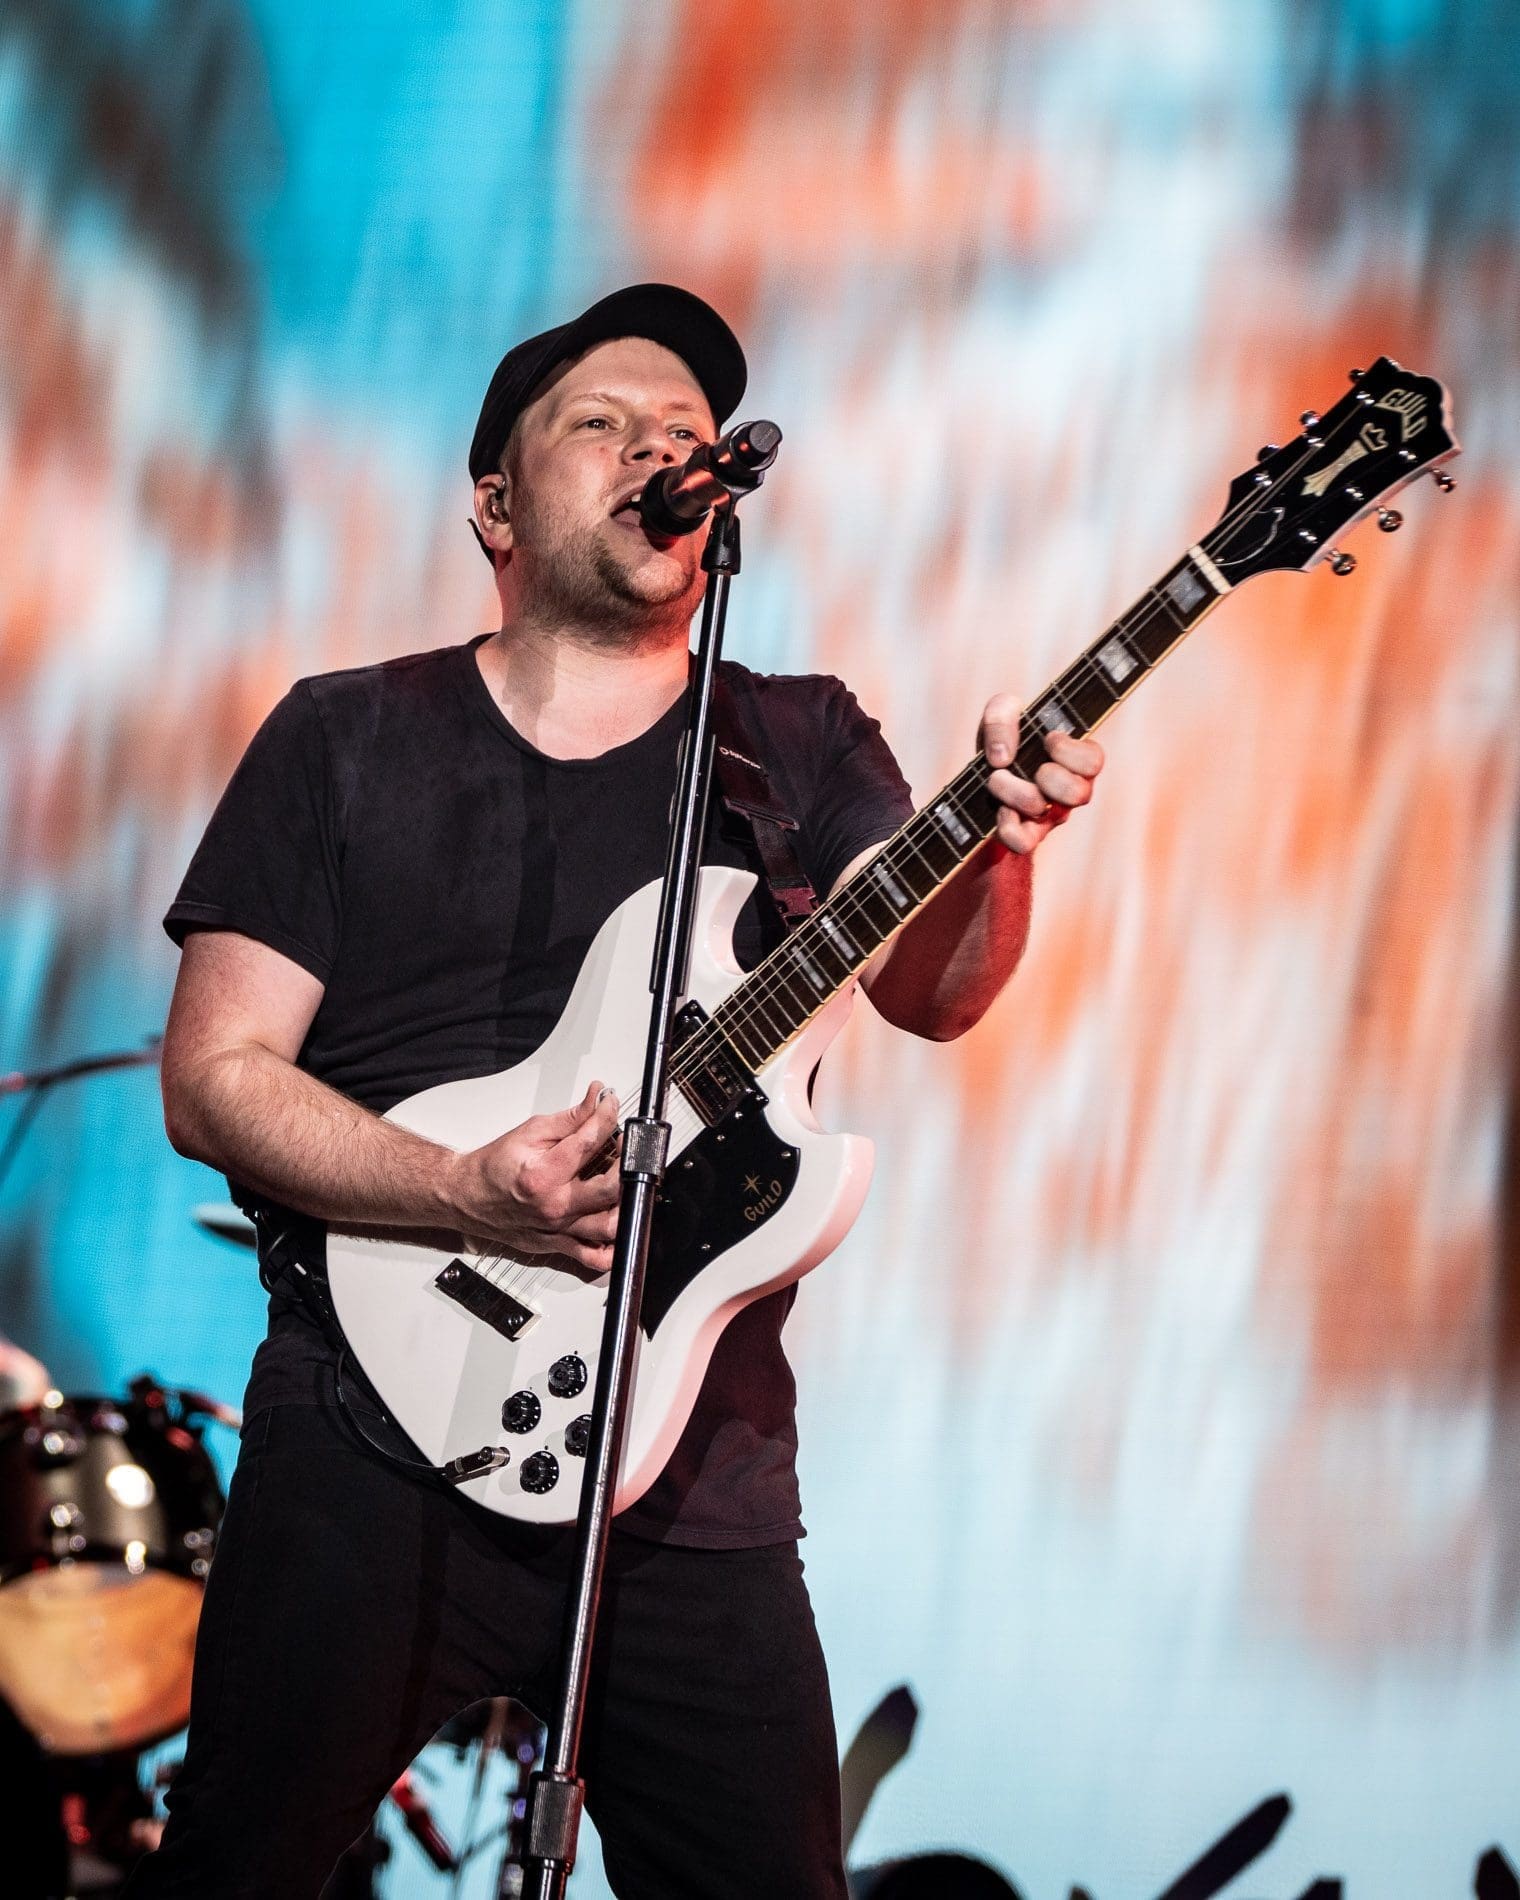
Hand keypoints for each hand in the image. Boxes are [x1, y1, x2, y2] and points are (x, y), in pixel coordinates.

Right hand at [452, 1081, 621, 1270]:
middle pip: (610, 1189)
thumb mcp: (531, 1132)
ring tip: (624, 1184)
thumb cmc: (495, 1167)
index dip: (608, 1116)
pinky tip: (616, 1226)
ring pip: (609, 1226)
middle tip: (625, 1149)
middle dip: (626, 1163)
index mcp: (543, 1174)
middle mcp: (553, 1205)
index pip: (590, 1140)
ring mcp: (558, 1229)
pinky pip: (594, 1258)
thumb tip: (597, 1099)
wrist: (467, 1196)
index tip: (611, 1106)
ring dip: (626, 1204)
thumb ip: (570, 1118)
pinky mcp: (558, 1245)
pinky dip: (612, 1248)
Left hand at [979, 694, 1103, 855]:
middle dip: (1047, 776)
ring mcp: (1050, 815)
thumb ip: (1001, 716)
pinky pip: (1024, 843)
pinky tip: (999, 810)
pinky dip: (1008, 826)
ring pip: (1050, 814)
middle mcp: (1068, 790)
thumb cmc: (1003, 741)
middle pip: (1079, 793)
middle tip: (1025, 766)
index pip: (1093, 760)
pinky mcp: (1027, 835)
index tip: (1048, 739)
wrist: (980, 778)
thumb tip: (1002, 757)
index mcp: (1074, 759)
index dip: (1070, 751)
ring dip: (1018, 793)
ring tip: (996, 780)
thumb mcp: (998, 714)